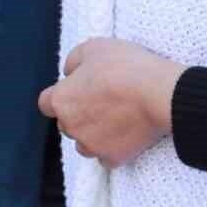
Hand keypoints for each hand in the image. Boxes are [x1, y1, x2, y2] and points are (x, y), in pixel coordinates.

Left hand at [37, 38, 186, 167]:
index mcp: (61, 100)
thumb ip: (73, 61)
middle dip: (79, 115)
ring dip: (93, 134)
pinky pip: (106, 158)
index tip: (78, 90)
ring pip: (84, 144)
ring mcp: (92, 145)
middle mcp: (71, 126)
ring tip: (116, 118)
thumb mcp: (92, 48)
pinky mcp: (113, 158)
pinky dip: (113, 148)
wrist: (158, 93)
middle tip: (103, 101)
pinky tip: (126, 133)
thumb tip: (69, 73)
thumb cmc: (124, 66)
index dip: (62, 95)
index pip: (47, 103)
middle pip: (67, 123)